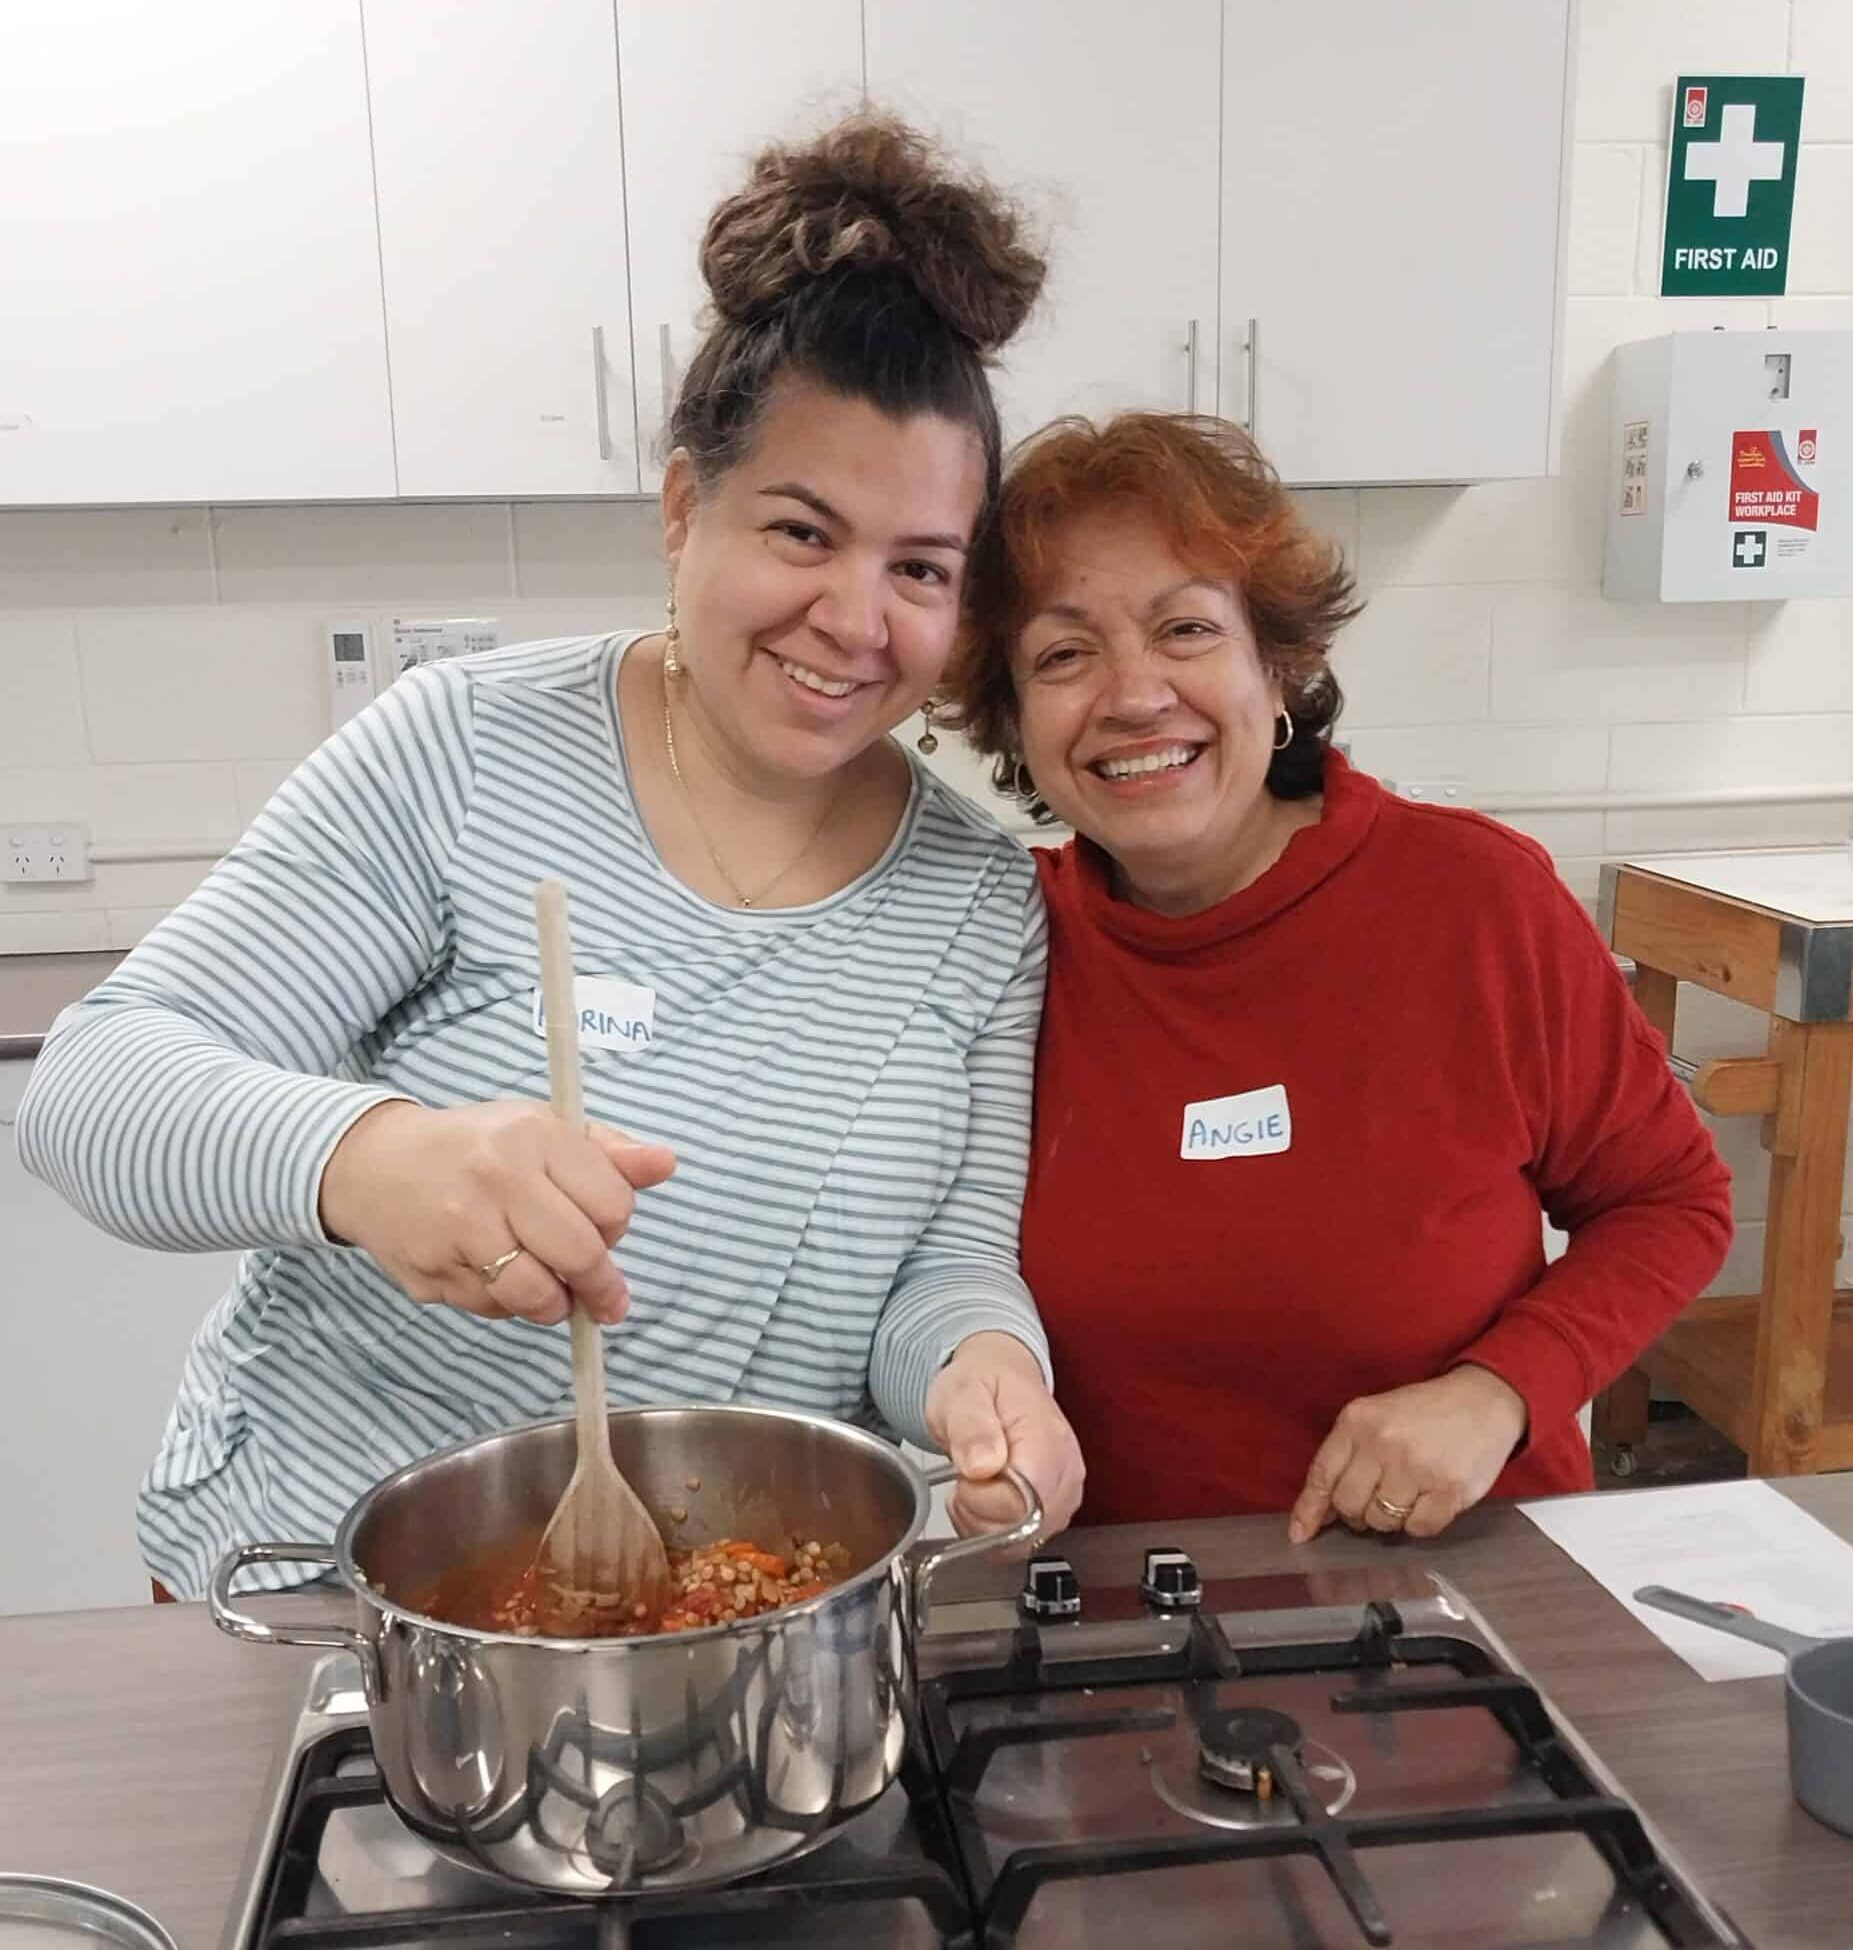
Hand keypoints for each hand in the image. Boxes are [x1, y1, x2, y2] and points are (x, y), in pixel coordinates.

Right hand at [319, 1099, 675, 1325]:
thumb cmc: (475, 1147)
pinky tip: (498, 1278)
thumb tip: (666, 1163)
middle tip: (607, 1298)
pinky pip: (492, 1309)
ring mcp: (458, 1228)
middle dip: (601, 1285)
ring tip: (554, 1291)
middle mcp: (496, 1179)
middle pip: (580, 1254)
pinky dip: (508, 1306)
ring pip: (537, 1295)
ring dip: (555, 1304)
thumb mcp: (542, 1130)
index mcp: (533, 1137)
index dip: (617, 1227)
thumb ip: (608, 1154)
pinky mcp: (431, 1271)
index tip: (608, 1231)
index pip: (612, 1206)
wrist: (374, 1164)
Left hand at [924, 1331, 1084, 1548]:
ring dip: (984, 1525)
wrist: (999, 1375)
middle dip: (980, 1515)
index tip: (964, 1476)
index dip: (982, 1500)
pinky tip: (983, 1500)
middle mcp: (1065, 1470)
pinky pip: (1023, 1542)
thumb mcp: (962, 1392)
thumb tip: (983, 1466)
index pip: (1023, 1502)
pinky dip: (993, 1531)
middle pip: (1025, 1529)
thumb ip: (970, 1426)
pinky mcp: (1055, 1508)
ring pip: (1023, 1542)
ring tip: (972, 1485)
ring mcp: (1064, 1492)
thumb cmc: (983, 1382)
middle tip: (964, 1479)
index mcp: (1047, 1438)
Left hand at [1287, 1366, 1527, 1543]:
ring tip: (1405, 1495)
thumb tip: (1318, 1513)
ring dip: (1389, 1519)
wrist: (1482, 1401)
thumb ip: (1346, 1457)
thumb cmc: (1423, 1413)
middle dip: (1356, 1513)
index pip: (1321, 1474)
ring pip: (1381, 1521)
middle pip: (1348, 1505)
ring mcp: (1416, 1467)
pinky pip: (1418, 1530)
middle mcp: (1383, 1442)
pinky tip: (1428, 1502)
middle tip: (1374, 1501)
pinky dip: (1419, 1524)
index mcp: (1357, 1420)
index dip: (1309, 1510)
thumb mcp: (1375, 1418)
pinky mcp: (1449, 1490)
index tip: (1300, 1536)